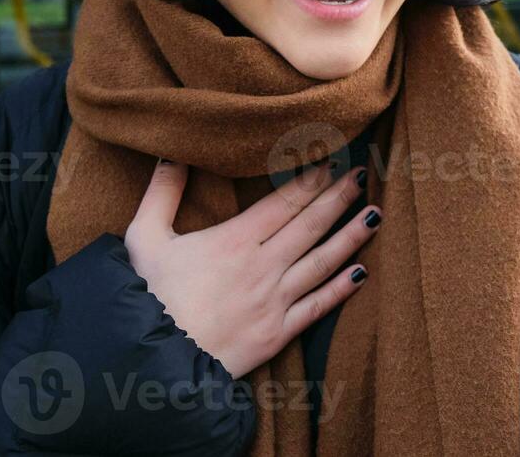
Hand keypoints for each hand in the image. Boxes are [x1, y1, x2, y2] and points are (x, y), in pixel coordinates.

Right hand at [123, 159, 379, 379]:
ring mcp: (275, 301)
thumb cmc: (148, 299)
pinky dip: (341, 289)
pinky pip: (318, 307)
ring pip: (322, 263)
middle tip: (360, 176)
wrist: (153, 364)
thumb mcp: (145, 238)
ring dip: (351, 237)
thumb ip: (162, 193)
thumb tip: (172, 154)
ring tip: (375, 215)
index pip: (283, 202)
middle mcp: (263, 267)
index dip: (310, 180)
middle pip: (310, 226)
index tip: (330, 161)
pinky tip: (361, 272)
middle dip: (338, 198)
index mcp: (234, 241)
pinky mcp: (278, 334)